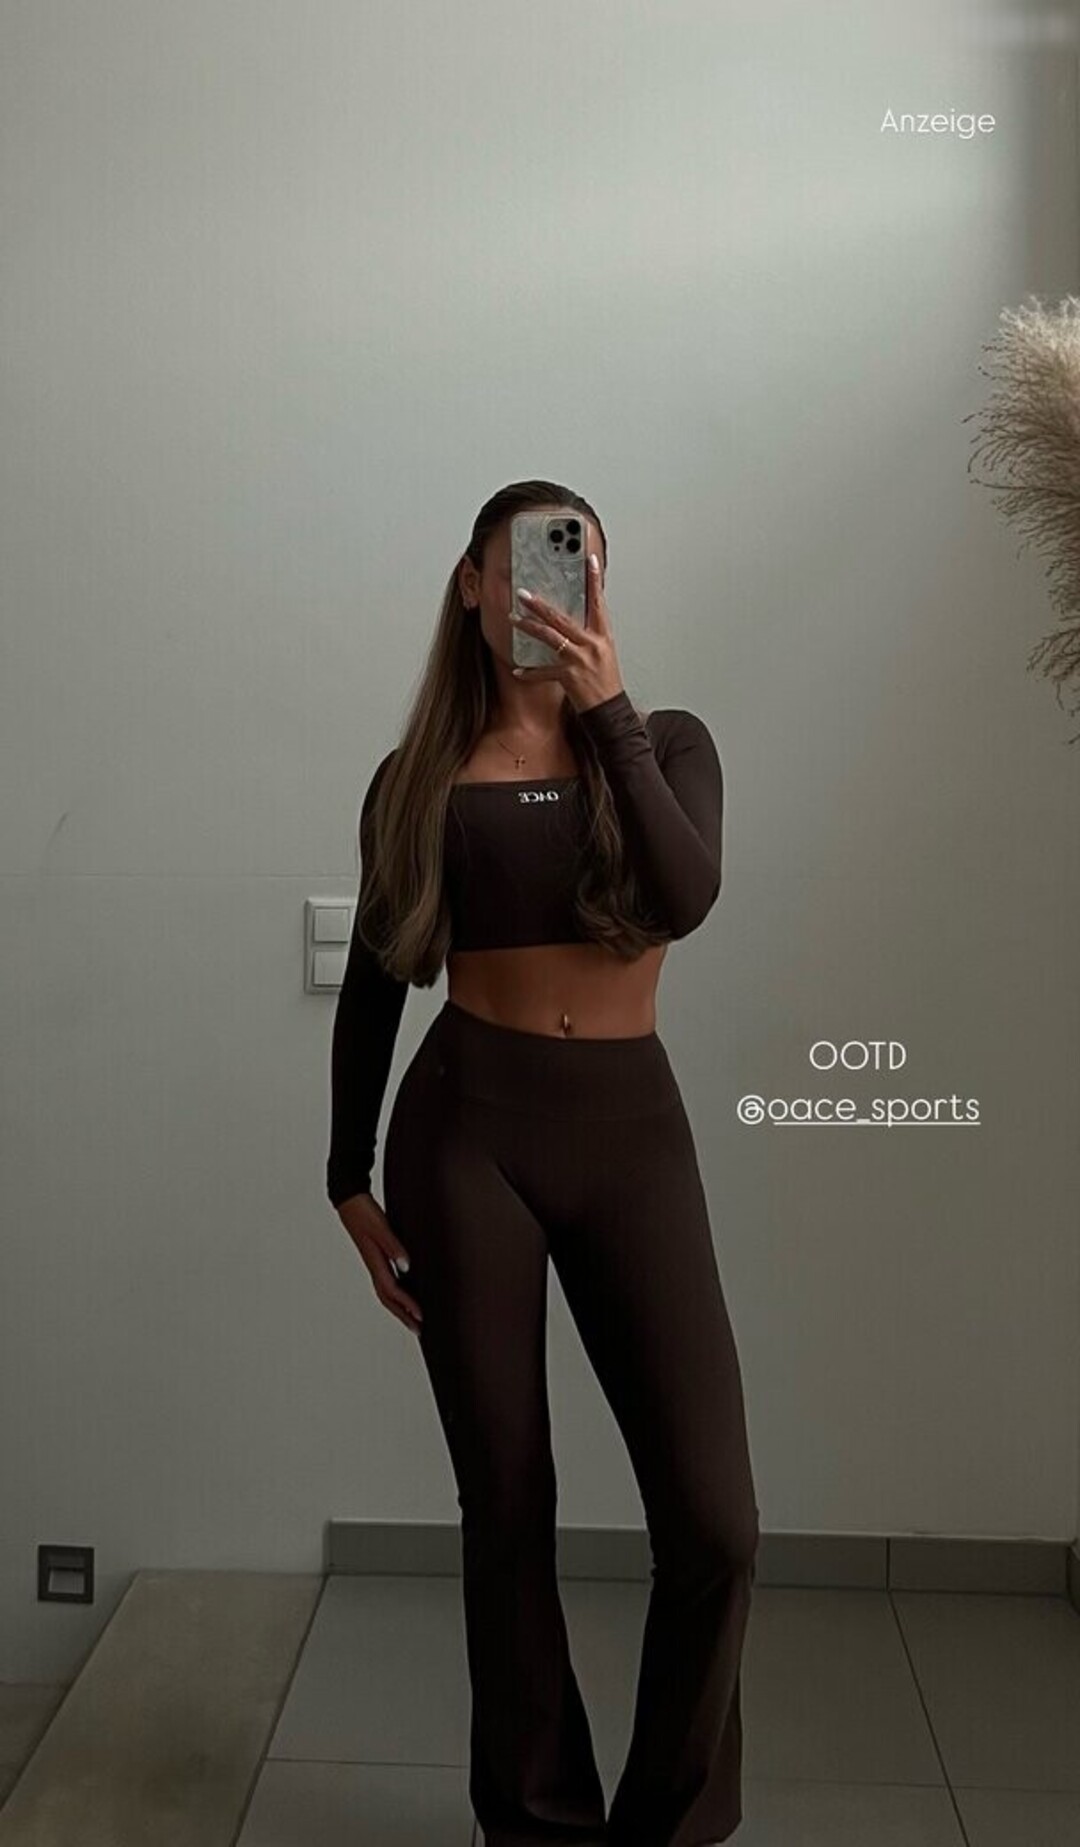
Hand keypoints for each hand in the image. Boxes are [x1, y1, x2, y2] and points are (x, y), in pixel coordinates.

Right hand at [336, 1192, 422, 1335]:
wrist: (349, 1200)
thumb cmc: (364, 1212)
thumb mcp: (381, 1228)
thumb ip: (394, 1246)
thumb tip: (406, 1266)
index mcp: (374, 1262)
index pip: (392, 1290)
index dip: (407, 1305)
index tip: (421, 1317)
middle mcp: (374, 1266)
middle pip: (388, 1299)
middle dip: (403, 1315)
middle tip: (419, 1329)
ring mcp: (373, 1262)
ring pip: (386, 1292)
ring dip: (399, 1307)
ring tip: (412, 1318)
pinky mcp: (375, 1256)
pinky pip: (386, 1282)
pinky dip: (396, 1293)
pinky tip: (404, 1292)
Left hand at [510, 552, 624, 713]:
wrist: (610, 710)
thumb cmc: (606, 682)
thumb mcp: (603, 653)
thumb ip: (589, 635)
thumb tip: (573, 620)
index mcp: (602, 636)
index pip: (598, 602)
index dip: (595, 580)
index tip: (590, 560)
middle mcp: (592, 644)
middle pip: (563, 618)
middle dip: (540, 605)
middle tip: (524, 593)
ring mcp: (580, 660)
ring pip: (551, 637)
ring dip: (529, 627)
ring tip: (513, 618)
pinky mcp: (570, 677)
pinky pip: (544, 671)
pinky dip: (530, 672)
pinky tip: (518, 670)